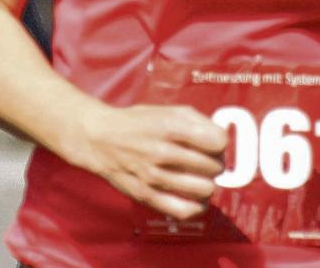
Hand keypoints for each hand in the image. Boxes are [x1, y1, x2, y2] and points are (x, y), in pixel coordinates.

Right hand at [79, 101, 226, 219]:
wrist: (99, 138)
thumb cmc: (137, 122)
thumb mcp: (164, 110)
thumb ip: (195, 119)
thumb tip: (221, 137)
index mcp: (169, 126)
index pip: (217, 140)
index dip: (220, 142)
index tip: (213, 142)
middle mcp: (162, 151)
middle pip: (213, 166)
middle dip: (215, 163)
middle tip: (206, 160)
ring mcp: (153, 176)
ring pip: (204, 189)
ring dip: (207, 183)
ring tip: (199, 177)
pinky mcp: (146, 196)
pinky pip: (185, 210)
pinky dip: (197, 206)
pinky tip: (195, 197)